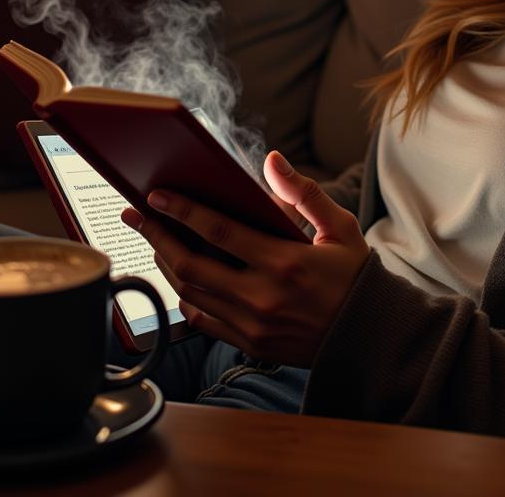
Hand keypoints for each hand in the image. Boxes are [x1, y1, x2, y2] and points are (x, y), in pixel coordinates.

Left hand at [120, 150, 369, 367]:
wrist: (367, 336)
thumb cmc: (353, 275)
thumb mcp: (340, 227)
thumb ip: (304, 193)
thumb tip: (272, 160)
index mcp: (286, 262)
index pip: (220, 232)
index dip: (183, 211)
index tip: (156, 196)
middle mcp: (264, 296)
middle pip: (192, 264)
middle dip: (158, 236)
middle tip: (136, 215)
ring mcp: (253, 325)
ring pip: (191, 293)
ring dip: (167, 264)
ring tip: (155, 240)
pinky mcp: (249, 343)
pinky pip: (203, 321)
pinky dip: (185, 297)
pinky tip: (180, 276)